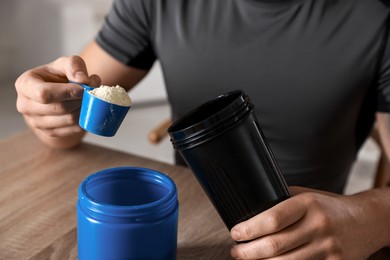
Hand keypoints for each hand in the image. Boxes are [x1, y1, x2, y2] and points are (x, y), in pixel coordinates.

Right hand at [15, 56, 100, 147]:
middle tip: (92, 92)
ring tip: (90, 98)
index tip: (84, 88)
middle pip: (60, 108)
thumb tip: (83, 79)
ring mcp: (36, 123)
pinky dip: (85, 119)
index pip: (44, 94)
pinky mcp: (50, 133)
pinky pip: (74, 129)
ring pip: (69, 120)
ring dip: (85, 109)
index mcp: (25, 85)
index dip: (67, 92)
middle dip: (80, 100)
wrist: (57, 94)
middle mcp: (25, 106)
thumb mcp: (65, 64)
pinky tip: (86, 108)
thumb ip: (74, 66)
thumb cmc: (58, 76)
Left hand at [230, 186, 387, 259]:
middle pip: (275, 245)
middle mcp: (318, 226)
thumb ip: (282, 201)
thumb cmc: (330, 206)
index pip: (273, 219)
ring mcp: (327, 248)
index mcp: (309, 204)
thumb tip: (252, 211)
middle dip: (248, 251)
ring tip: (247, 258)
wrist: (366, 221)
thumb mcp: (307, 195)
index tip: (235, 233)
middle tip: (235, 251)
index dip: (250, 229)